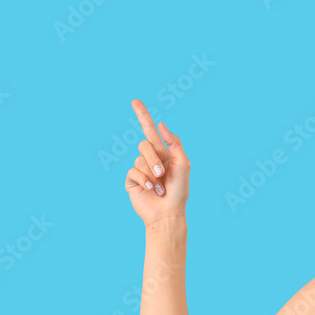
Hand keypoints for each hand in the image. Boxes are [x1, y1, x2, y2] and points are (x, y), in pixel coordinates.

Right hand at [125, 99, 190, 225]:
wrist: (169, 213)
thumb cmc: (179, 191)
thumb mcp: (183, 164)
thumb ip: (175, 143)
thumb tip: (161, 125)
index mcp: (162, 152)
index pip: (149, 130)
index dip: (143, 115)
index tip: (135, 101)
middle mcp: (149, 158)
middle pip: (144, 144)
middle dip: (154, 159)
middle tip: (162, 173)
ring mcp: (139, 169)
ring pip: (139, 159)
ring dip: (152, 173)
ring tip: (159, 187)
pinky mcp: (131, 181)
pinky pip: (133, 171)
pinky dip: (144, 180)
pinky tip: (151, 189)